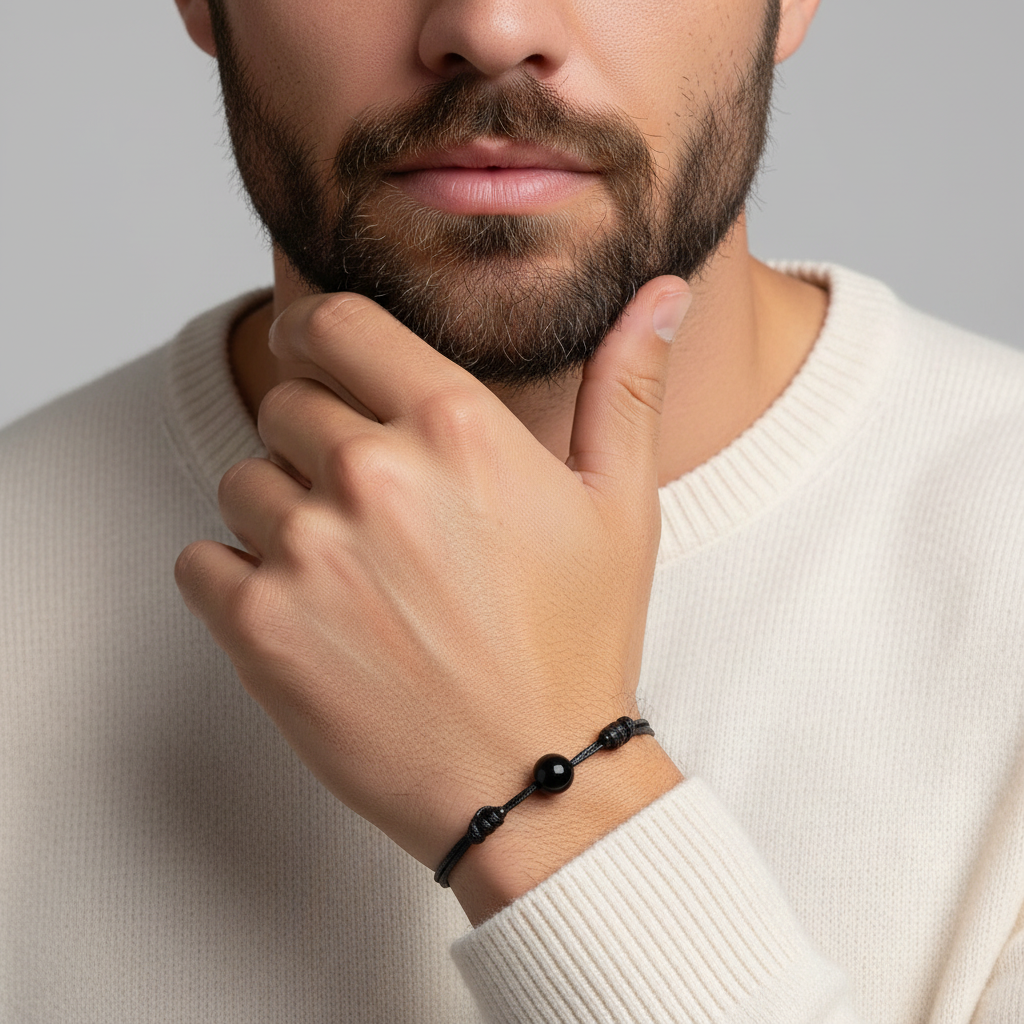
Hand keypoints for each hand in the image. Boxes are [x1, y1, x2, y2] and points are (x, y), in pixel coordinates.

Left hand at [175, 277, 690, 920]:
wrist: (533, 781)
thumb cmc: (580, 643)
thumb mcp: (621, 507)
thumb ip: (623, 387)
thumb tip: (662, 295)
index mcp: (456, 426)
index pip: (334, 323)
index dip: (316, 335)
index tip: (320, 361)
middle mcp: (375, 474)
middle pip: (284, 402)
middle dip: (313, 440)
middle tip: (369, 509)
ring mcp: (311, 551)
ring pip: (241, 482)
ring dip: (280, 516)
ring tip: (350, 576)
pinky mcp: (260, 626)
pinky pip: (199, 559)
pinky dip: (234, 579)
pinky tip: (306, 614)